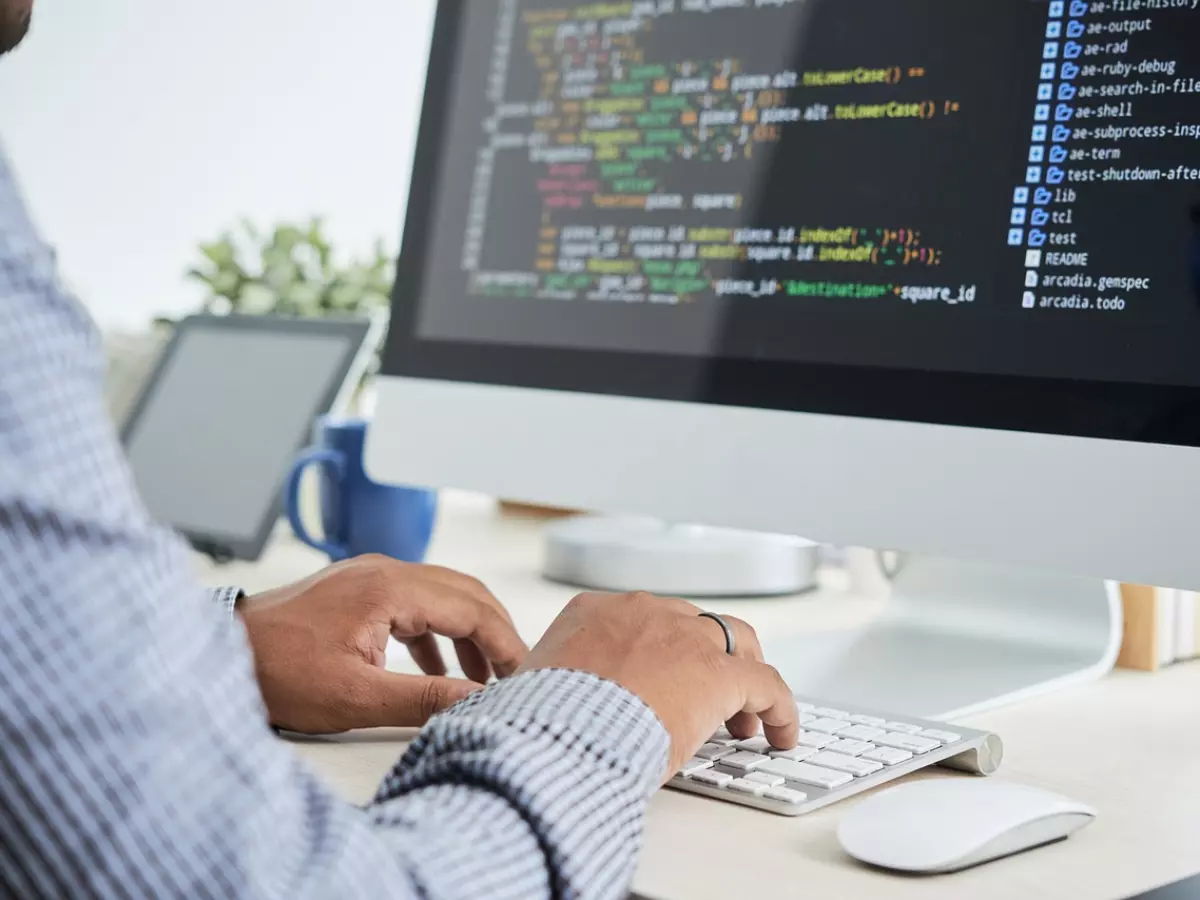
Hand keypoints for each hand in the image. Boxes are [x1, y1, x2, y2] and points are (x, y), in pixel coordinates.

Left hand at [239, 555, 527, 733]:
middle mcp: (384, 570)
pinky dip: (437, 632)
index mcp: (390, 588)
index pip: (472, 608)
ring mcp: (369, 576)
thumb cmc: (276, 672)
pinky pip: (414, 603)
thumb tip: (478, 703)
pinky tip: (439, 666)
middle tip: (518, 673)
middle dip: (496, 633)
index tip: (524, 676)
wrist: (216, 653)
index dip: (505, 644)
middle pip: (464, 593)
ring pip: (441, 595)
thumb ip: (425, 698)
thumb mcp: (355, 697)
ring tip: (486, 676)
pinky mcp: (356, 591)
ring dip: (469, 632)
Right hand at [521, 592, 798, 777]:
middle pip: (694, 624)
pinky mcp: (719, 673)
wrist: (556, 734)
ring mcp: (684, 638)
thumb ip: (545, 686)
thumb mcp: (532, 690)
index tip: (665, 681)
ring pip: (737, 641)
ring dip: (745, 676)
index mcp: (594, 612)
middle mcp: (643, 613)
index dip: (662, 653)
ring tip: (750, 717)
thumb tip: (526, 706)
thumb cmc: (538, 721)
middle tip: (713, 696)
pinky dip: (781, 709)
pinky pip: (767, 685)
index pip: (643, 622)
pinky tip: (783, 733)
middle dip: (707, 658)